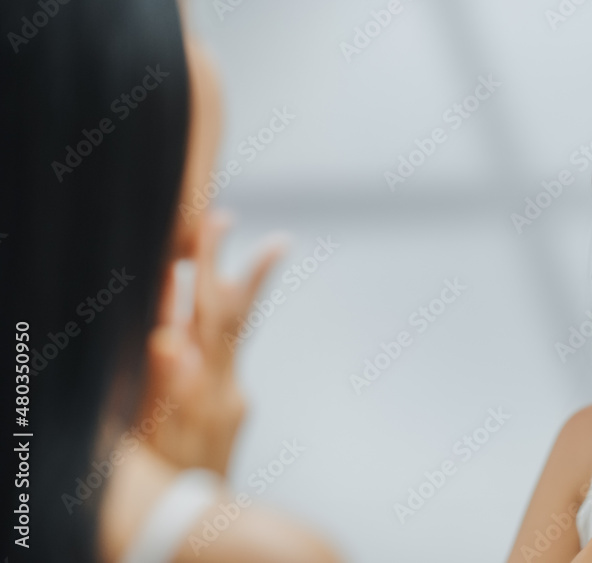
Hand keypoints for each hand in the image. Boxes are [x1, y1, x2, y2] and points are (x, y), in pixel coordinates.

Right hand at [141, 210, 285, 474]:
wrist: (200, 525)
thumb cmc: (163, 483)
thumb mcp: (150, 436)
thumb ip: (162, 385)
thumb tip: (171, 335)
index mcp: (205, 386)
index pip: (209, 314)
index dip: (210, 267)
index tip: (213, 222)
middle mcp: (226, 389)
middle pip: (233, 319)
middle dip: (241, 272)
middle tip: (260, 233)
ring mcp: (231, 401)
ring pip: (231, 337)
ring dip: (237, 297)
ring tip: (259, 256)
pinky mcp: (229, 412)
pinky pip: (222, 360)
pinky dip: (218, 333)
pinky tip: (208, 324)